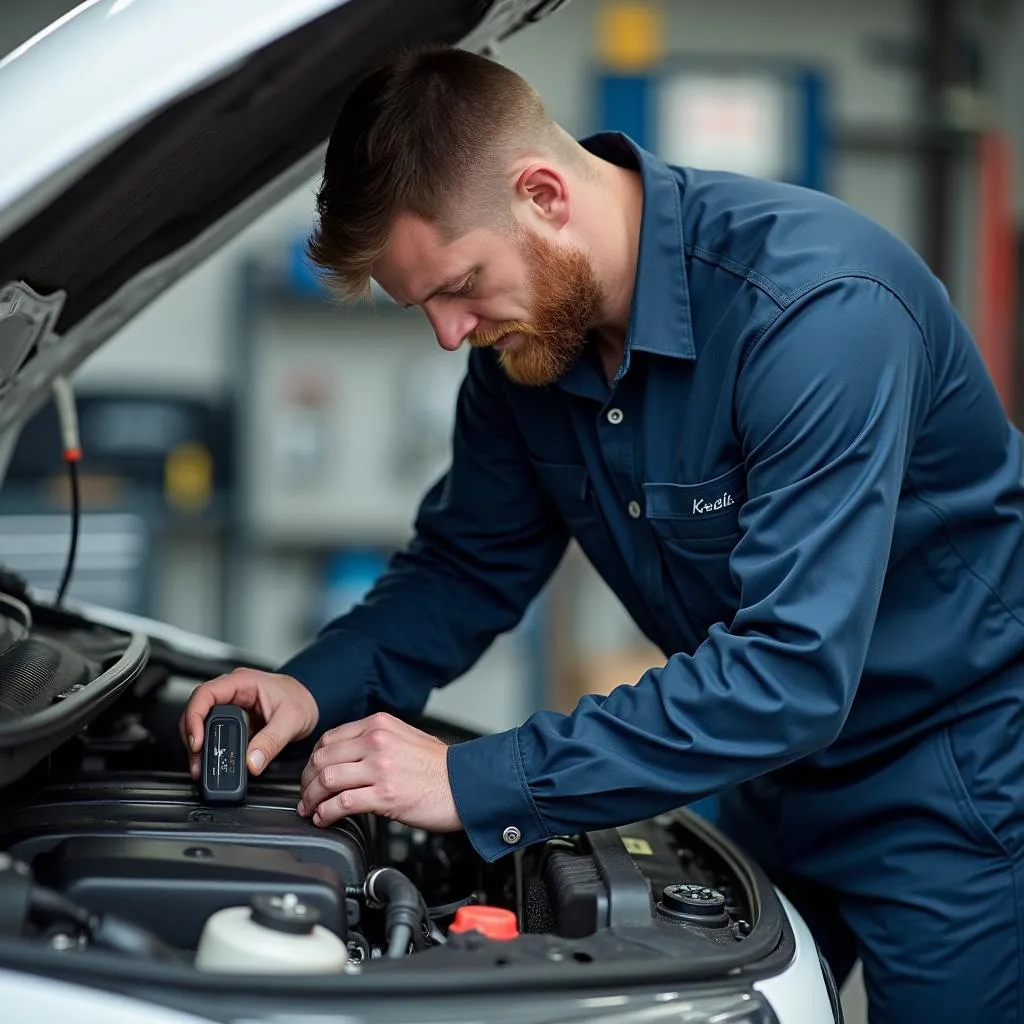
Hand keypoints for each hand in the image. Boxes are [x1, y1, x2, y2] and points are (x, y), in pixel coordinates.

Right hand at [180, 668, 318, 778]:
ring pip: (201, 722)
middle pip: (197, 709)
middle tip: (197, 760)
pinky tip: (209, 762)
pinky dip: (208, 748)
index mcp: (243, 682)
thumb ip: (271, 742)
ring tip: (200, 766)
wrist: (312, 701)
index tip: (197, 741)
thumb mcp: (291, 720)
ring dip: (198, 745)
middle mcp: (232, 691)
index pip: (206, 694)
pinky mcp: (233, 720)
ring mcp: (230, 705)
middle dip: (192, 736)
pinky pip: (213, 732)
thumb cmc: (302, 700)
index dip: (195, 717)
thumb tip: (251, 762)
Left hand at [298, 712, 461, 831]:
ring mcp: (380, 767)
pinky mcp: (385, 794)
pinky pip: (342, 803)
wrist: (466, 784)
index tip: (312, 775)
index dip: (314, 760)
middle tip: (305, 796)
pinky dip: (326, 813)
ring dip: (312, 798)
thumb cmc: (440, 767)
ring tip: (311, 809)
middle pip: (322, 759)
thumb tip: (349, 756)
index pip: (330, 739)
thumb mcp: (405, 738)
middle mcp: (377, 741)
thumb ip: (376, 740)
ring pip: (327, 780)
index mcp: (379, 725)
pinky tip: (325, 818)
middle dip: (307, 781)